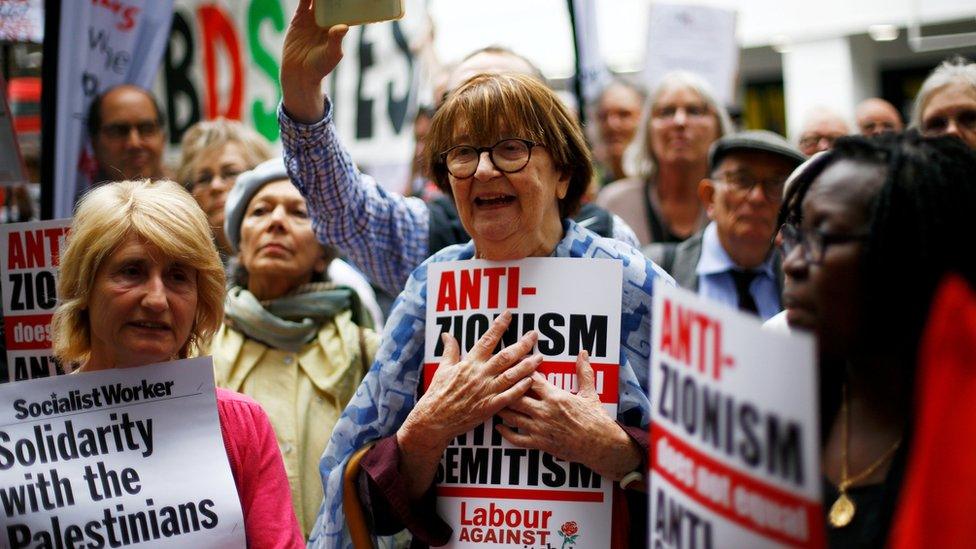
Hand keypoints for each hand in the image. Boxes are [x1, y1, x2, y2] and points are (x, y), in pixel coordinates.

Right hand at [280, 0, 348, 122]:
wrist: (299, 73)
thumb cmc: (320, 67)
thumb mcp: (332, 54)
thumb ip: (336, 40)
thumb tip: (344, 26)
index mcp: (339, 27)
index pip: (346, 9)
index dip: (348, 1)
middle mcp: (327, 20)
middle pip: (332, 1)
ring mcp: (313, 18)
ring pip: (317, 0)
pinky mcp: (299, 18)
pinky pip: (303, 2)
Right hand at [397, 311, 540, 497]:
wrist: (434, 419)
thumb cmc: (438, 394)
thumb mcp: (443, 368)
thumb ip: (449, 350)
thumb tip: (447, 335)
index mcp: (469, 363)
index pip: (487, 340)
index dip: (499, 326)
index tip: (509, 315)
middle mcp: (480, 375)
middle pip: (506, 356)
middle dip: (522, 344)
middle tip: (534, 335)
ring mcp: (486, 391)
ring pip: (511, 375)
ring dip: (527, 365)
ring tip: (539, 357)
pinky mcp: (489, 407)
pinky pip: (509, 396)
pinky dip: (521, 388)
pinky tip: (531, 380)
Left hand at [497, 350, 641, 481]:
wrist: (601, 445)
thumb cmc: (596, 419)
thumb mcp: (590, 393)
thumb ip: (583, 372)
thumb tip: (583, 354)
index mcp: (555, 397)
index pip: (531, 379)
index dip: (520, 370)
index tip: (514, 364)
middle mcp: (544, 411)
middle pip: (515, 397)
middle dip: (505, 389)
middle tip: (496, 383)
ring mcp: (540, 428)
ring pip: (512, 417)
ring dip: (501, 409)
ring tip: (493, 402)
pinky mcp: (540, 444)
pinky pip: (517, 439)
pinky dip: (506, 433)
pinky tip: (499, 427)